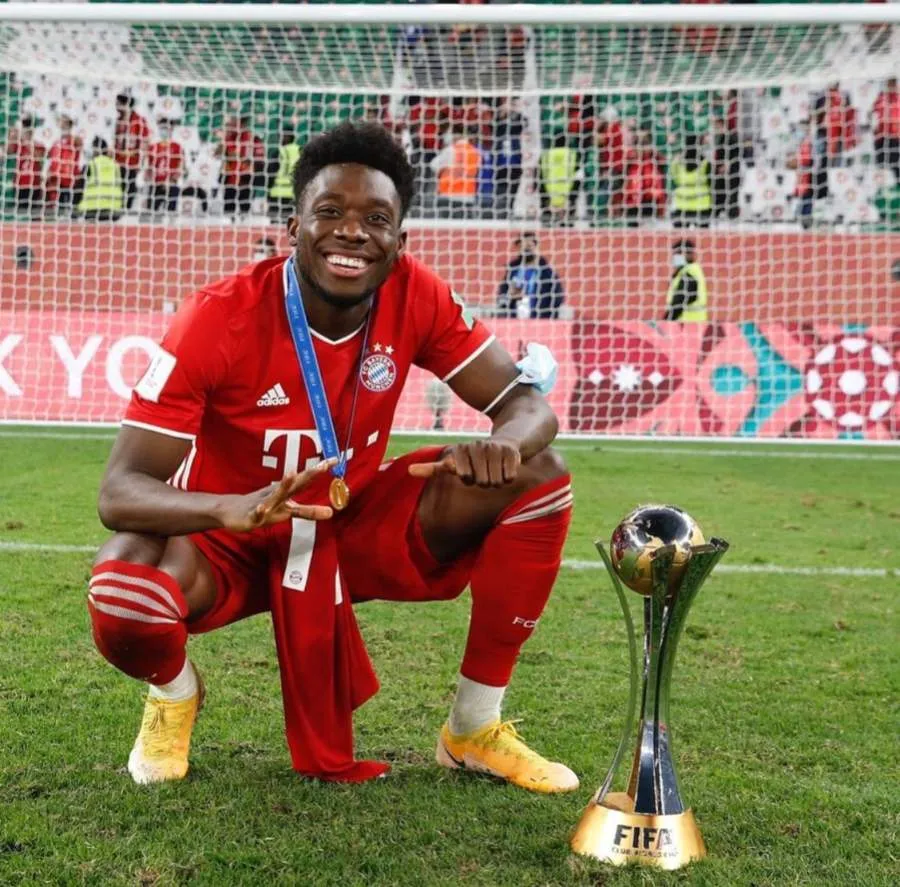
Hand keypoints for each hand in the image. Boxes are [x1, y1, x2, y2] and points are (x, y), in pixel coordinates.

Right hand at [217, 460, 334, 531]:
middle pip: (296, 484)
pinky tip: (262, 508)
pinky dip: (260, 511)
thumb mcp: (288, 510)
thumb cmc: (264, 506)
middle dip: (309, 474)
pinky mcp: (252, 516)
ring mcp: (264, 504)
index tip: (335, 459)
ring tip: (291, 474)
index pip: (306, 480)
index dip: (319, 470)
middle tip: (323, 465)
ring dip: (284, 485)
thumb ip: (308, 512)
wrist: (231, 510)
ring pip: (276, 495)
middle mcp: (277, 495)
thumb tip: (331, 512)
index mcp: (286, 493)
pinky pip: (257, 514)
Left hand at [408, 438, 520, 487]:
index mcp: (462, 449)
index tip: (468, 471)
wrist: (504, 442)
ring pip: (496, 481)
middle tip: (484, 470)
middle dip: (484, 481)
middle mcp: (478, 446)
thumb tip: (409, 471)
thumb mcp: (453, 461)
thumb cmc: (474, 458)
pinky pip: (509, 477)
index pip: (465, 477)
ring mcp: (495, 448)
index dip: (468, 478)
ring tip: (494, 469)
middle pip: (482, 482)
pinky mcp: (512, 452)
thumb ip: (433, 468)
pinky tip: (506, 466)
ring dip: (496, 480)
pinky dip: (509, 476)